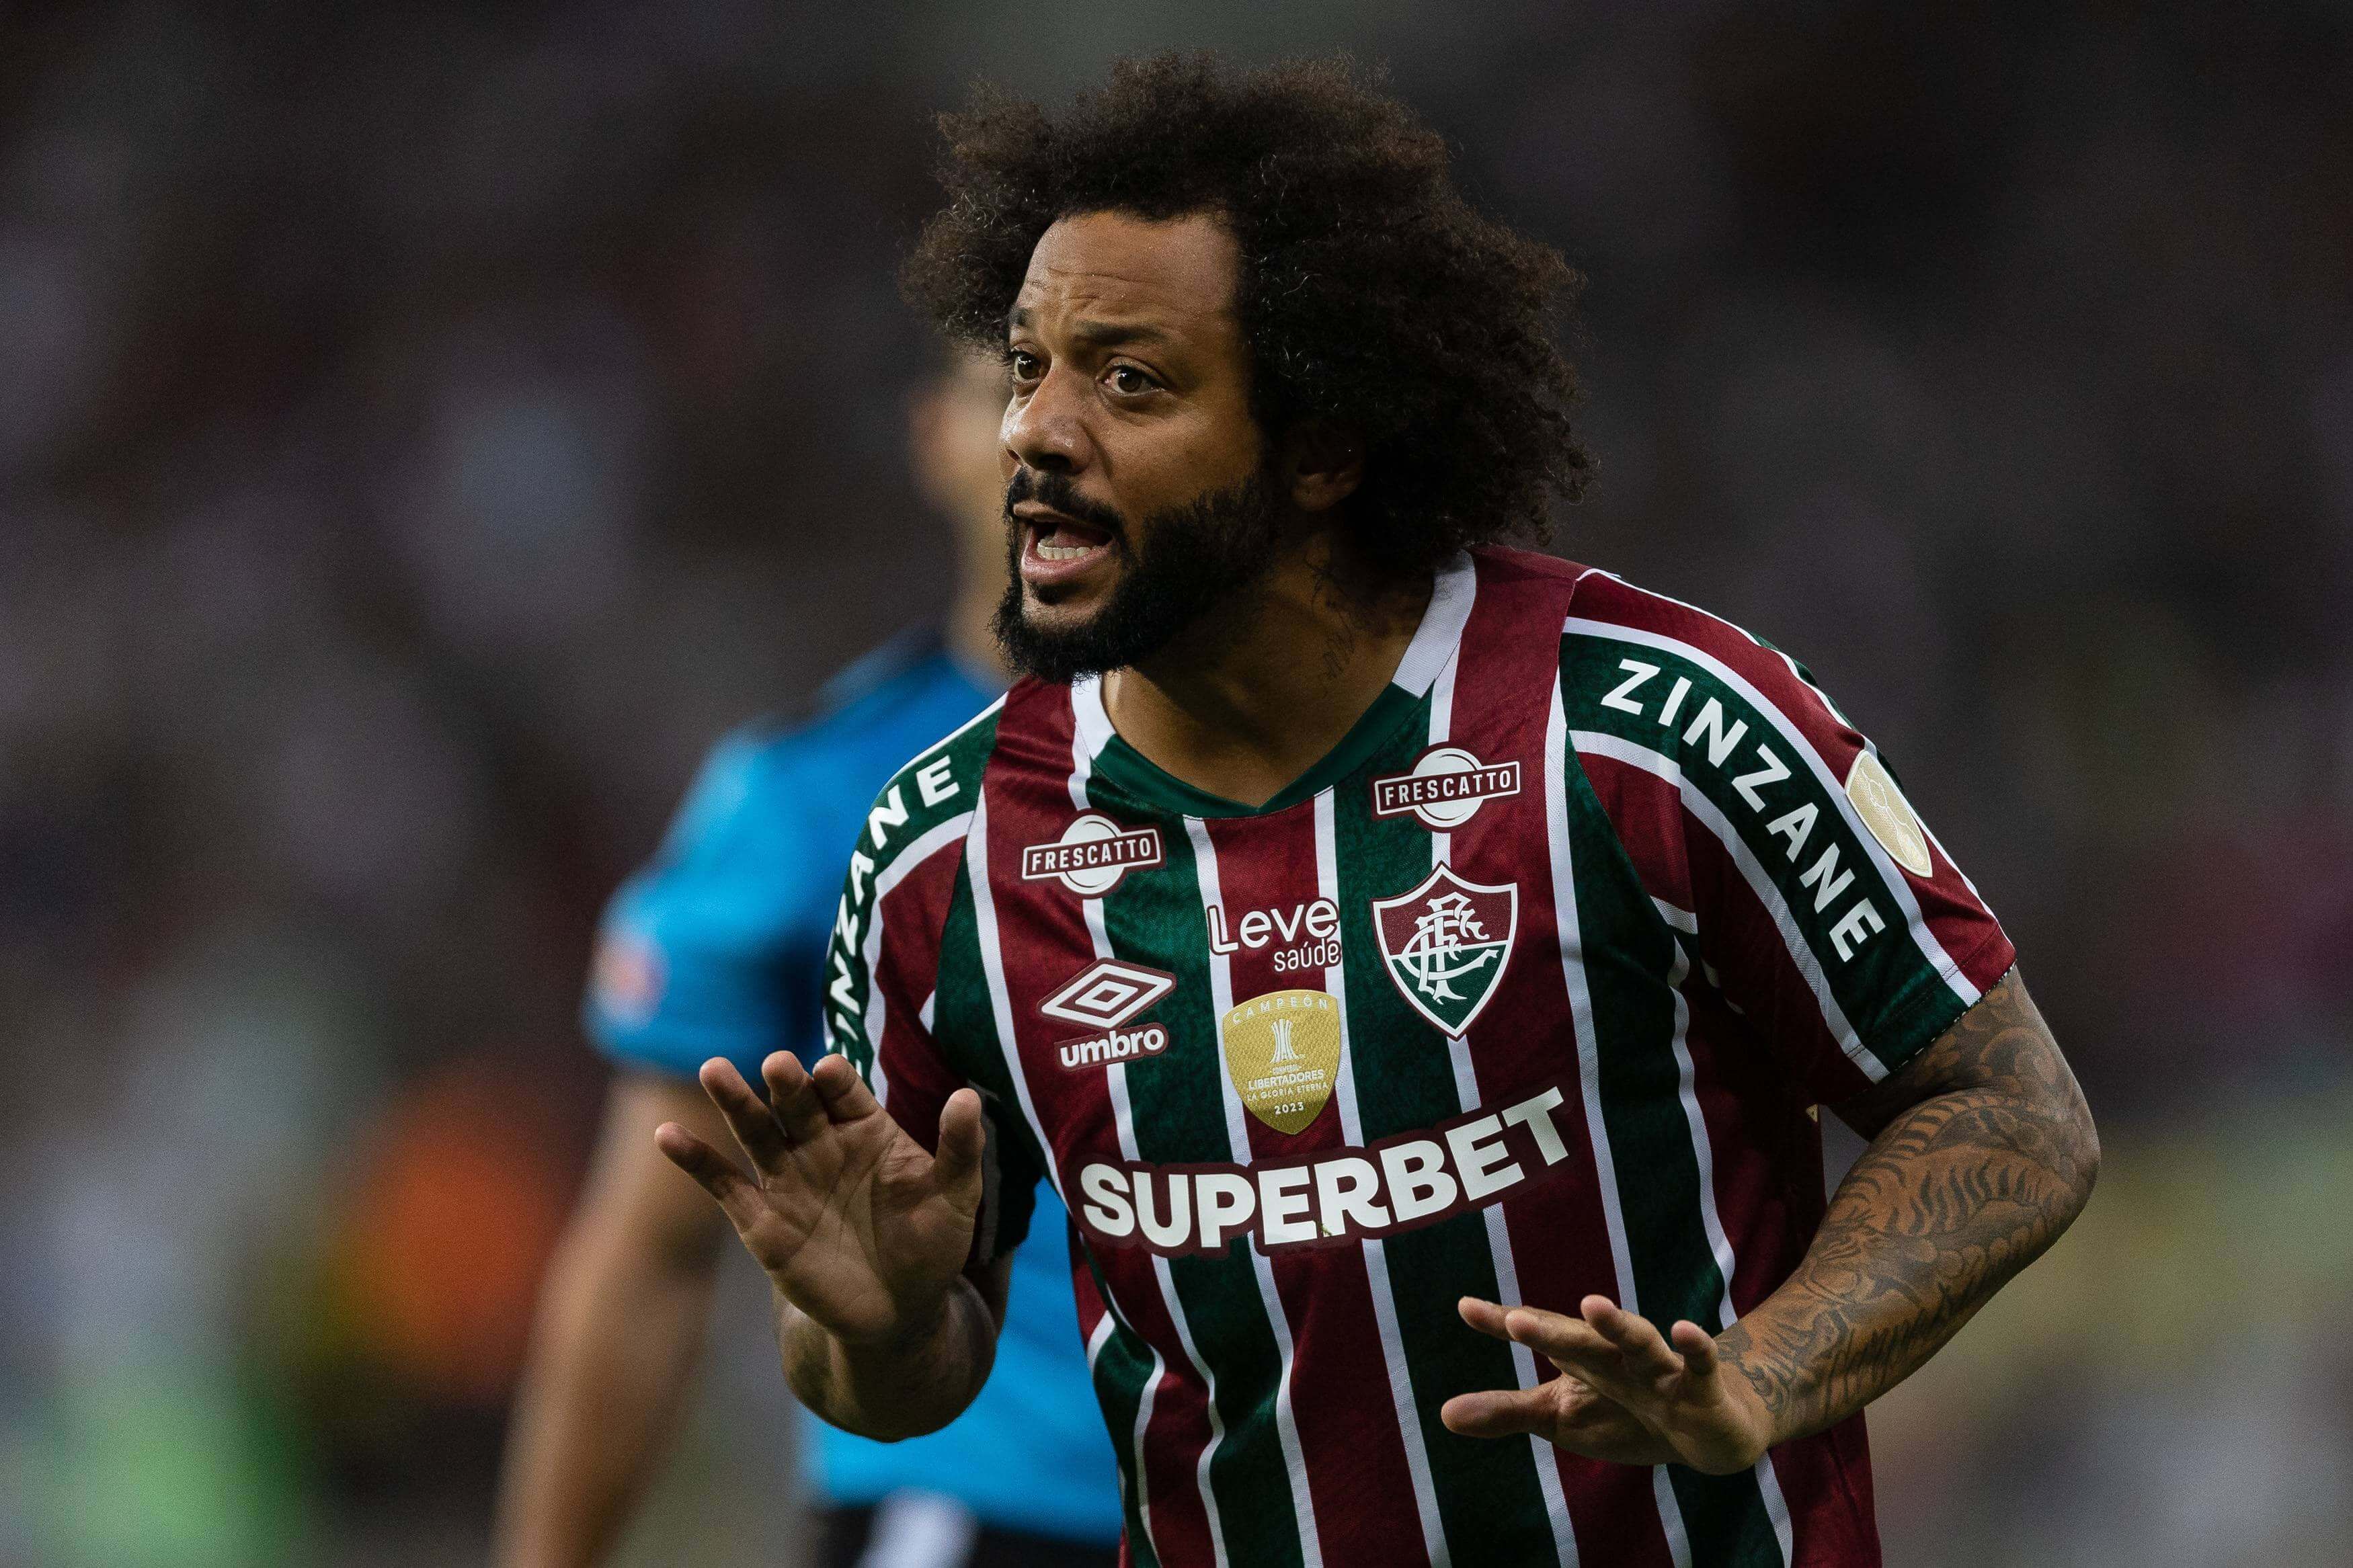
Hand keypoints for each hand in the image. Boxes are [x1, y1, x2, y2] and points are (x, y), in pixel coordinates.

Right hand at [657, 1053, 984, 1349]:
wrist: (899, 1311)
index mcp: (866, 1127)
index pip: (844, 1091)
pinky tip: (667, 1136)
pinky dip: (695, 1160)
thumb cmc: (931, 1245)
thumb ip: (960, 1148)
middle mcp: (821, 1143)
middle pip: (796, 1102)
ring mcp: (788, 1178)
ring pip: (756, 1130)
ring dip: (735, 1100)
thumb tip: (970, 1098)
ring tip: (714, 1068)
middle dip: (786, 1083)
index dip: (836, 1079)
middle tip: (779, 1064)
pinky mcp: (761, 1220)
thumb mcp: (956, 1196)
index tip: (829, 1071)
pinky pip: (724, 1184)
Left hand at [1439, 1295, 1774, 1474]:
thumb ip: (1507, 1412)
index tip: (1464, 1308)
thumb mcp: (1561, 1416)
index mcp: (1580, 1358)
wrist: (1706, 1431)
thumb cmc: (1625, 1415)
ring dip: (1616, 1323)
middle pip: (1580, 1340)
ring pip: (1638, 1341)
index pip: (1538, 1336)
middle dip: (1550, 1330)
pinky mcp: (1702, 1387)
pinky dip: (1693, 1347)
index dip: (1502, 1324)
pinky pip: (1699, 1364)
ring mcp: (1660, 1368)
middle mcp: (1616, 1355)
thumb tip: (1443, 1415)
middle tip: (1516, 1322)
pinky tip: (1684, 1329)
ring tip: (1592, 1303)